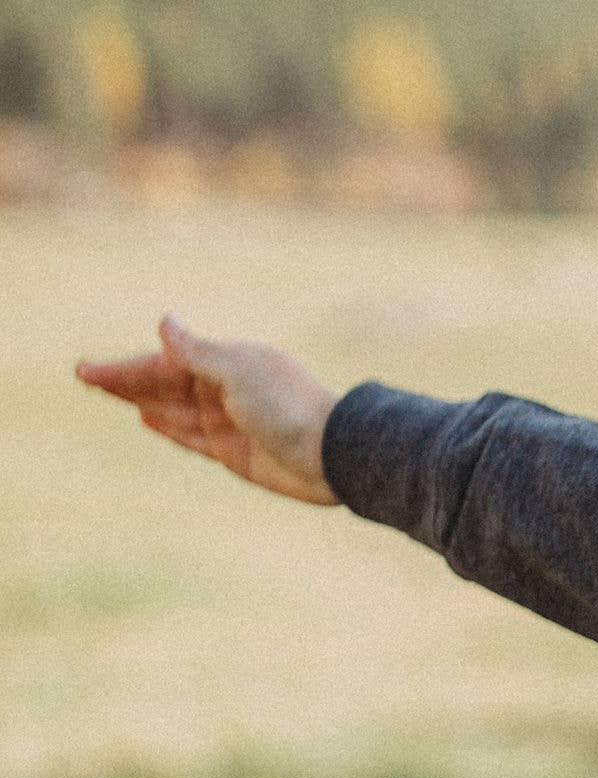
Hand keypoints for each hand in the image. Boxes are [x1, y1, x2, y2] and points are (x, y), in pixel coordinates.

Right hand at [76, 314, 338, 503]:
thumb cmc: (289, 408)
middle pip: (164, 384)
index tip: (87, 370)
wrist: (333, 456)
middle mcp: (226, 389)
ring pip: (173, 409)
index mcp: (227, 362)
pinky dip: (168, 426)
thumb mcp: (238, 373)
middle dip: (126, 380)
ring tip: (107, 392)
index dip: (125, 367)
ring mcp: (229, 422)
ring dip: (141, 400)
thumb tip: (165, 321)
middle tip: (85, 376)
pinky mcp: (235, 454)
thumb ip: (197, 352)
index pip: (164, 362)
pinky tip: (146, 417)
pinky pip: (191, 436)